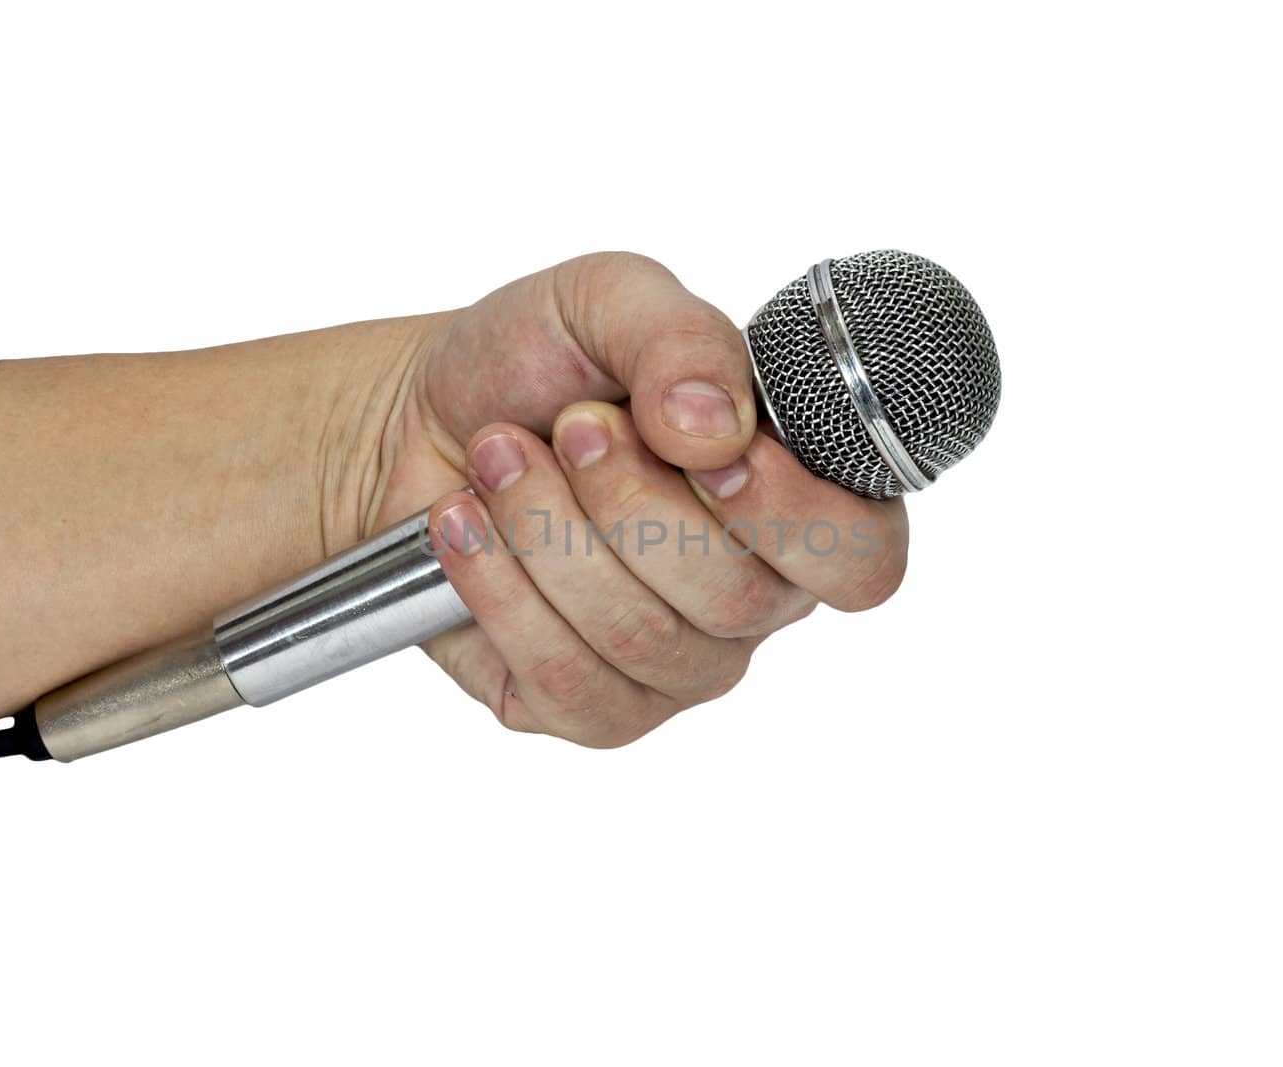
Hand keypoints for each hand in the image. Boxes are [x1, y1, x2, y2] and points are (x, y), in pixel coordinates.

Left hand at [348, 253, 909, 746]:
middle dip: (630, 499)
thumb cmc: (537, 362)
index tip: (710, 456)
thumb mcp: (609, 301)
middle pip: (736, 597)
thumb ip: (682, 339)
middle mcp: (755, 595)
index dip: (795, 519)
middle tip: (572, 426)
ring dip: (549, 530)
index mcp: (799, 499)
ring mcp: (678, 663)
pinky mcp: (591, 706)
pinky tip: (465, 525)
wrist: (419, 416)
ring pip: (642, 637)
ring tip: (499, 455)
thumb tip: (716, 426)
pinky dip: (501, 589)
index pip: (863, 560)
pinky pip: (568, 681)